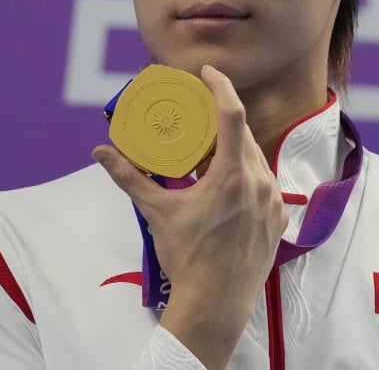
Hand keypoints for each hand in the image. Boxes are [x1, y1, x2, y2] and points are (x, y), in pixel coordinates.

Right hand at [92, 64, 287, 369]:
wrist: (216, 304)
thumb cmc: (188, 258)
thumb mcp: (157, 212)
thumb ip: (129, 177)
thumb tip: (101, 152)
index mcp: (232, 176)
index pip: (232, 114)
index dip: (221, 86)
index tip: (207, 72)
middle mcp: (259, 183)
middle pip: (243, 134)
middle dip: (222, 118)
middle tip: (199, 112)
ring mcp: (272, 201)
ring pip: (255, 158)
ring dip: (233, 147)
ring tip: (209, 149)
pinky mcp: (277, 217)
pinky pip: (263, 182)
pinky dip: (244, 173)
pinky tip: (226, 181)